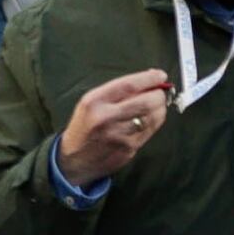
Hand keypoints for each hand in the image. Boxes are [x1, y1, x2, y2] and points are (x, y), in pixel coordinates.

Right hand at [55, 68, 175, 186]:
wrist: (73, 159)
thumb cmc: (85, 126)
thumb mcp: (90, 103)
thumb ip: (117, 92)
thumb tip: (149, 80)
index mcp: (94, 102)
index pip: (129, 85)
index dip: (150, 78)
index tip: (160, 75)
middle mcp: (106, 118)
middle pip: (146, 101)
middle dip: (159, 94)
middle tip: (159, 93)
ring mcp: (118, 136)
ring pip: (153, 117)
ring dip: (160, 108)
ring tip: (155, 105)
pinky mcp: (128, 149)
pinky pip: (151, 131)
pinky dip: (155, 122)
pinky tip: (150, 119)